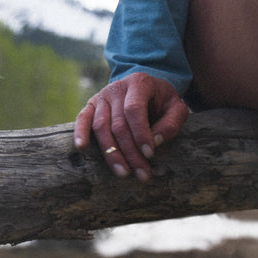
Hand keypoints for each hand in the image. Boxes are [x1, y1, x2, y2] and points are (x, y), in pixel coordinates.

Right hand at [73, 72, 188, 180]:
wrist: (146, 89)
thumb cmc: (163, 102)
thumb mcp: (177, 108)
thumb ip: (171, 123)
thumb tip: (155, 141)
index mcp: (139, 83)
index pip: (134, 110)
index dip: (141, 134)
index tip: (150, 155)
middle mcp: (117, 88)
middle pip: (118, 124)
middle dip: (130, 152)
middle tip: (141, 173)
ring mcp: (101, 96)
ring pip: (101, 126)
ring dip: (111, 152)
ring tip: (123, 173)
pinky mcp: (91, 105)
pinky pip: (82, 119)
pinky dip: (80, 133)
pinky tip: (82, 148)